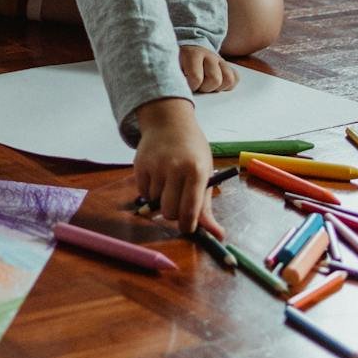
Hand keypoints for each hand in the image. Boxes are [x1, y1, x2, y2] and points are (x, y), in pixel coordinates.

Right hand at [132, 97, 222, 234]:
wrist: (169, 122)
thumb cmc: (192, 150)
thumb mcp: (205, 173)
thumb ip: (206, 206)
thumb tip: (218, 236)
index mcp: (196, 171)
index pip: (190, 210)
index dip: (188, 225)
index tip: (187, 227)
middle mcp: (175, 168)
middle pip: (169, 211)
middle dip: (173, 214)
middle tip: (178, 204)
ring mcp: (155, 166)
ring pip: (155, 203)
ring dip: (161, 201)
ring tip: (168, 185)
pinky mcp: (139, 165)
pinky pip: (142, 193)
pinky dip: (149, 193)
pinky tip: (157, 179)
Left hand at [179, 44, 236, 93]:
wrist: (185, 48)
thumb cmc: (177, 62)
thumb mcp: (172, 66)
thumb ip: (175, 76)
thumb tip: (179, 93)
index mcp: (192, 54)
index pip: (197, 77)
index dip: (192, 86)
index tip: (186, 86)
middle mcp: (209, 55)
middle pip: (215, 79)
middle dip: (205, 88)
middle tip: (197, 86)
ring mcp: (219, 60)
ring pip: (229, 79)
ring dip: (218, 87)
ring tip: (206, 86)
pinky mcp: (227, 65)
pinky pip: (235, 77)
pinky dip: (228, 85)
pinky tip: (216, 85)